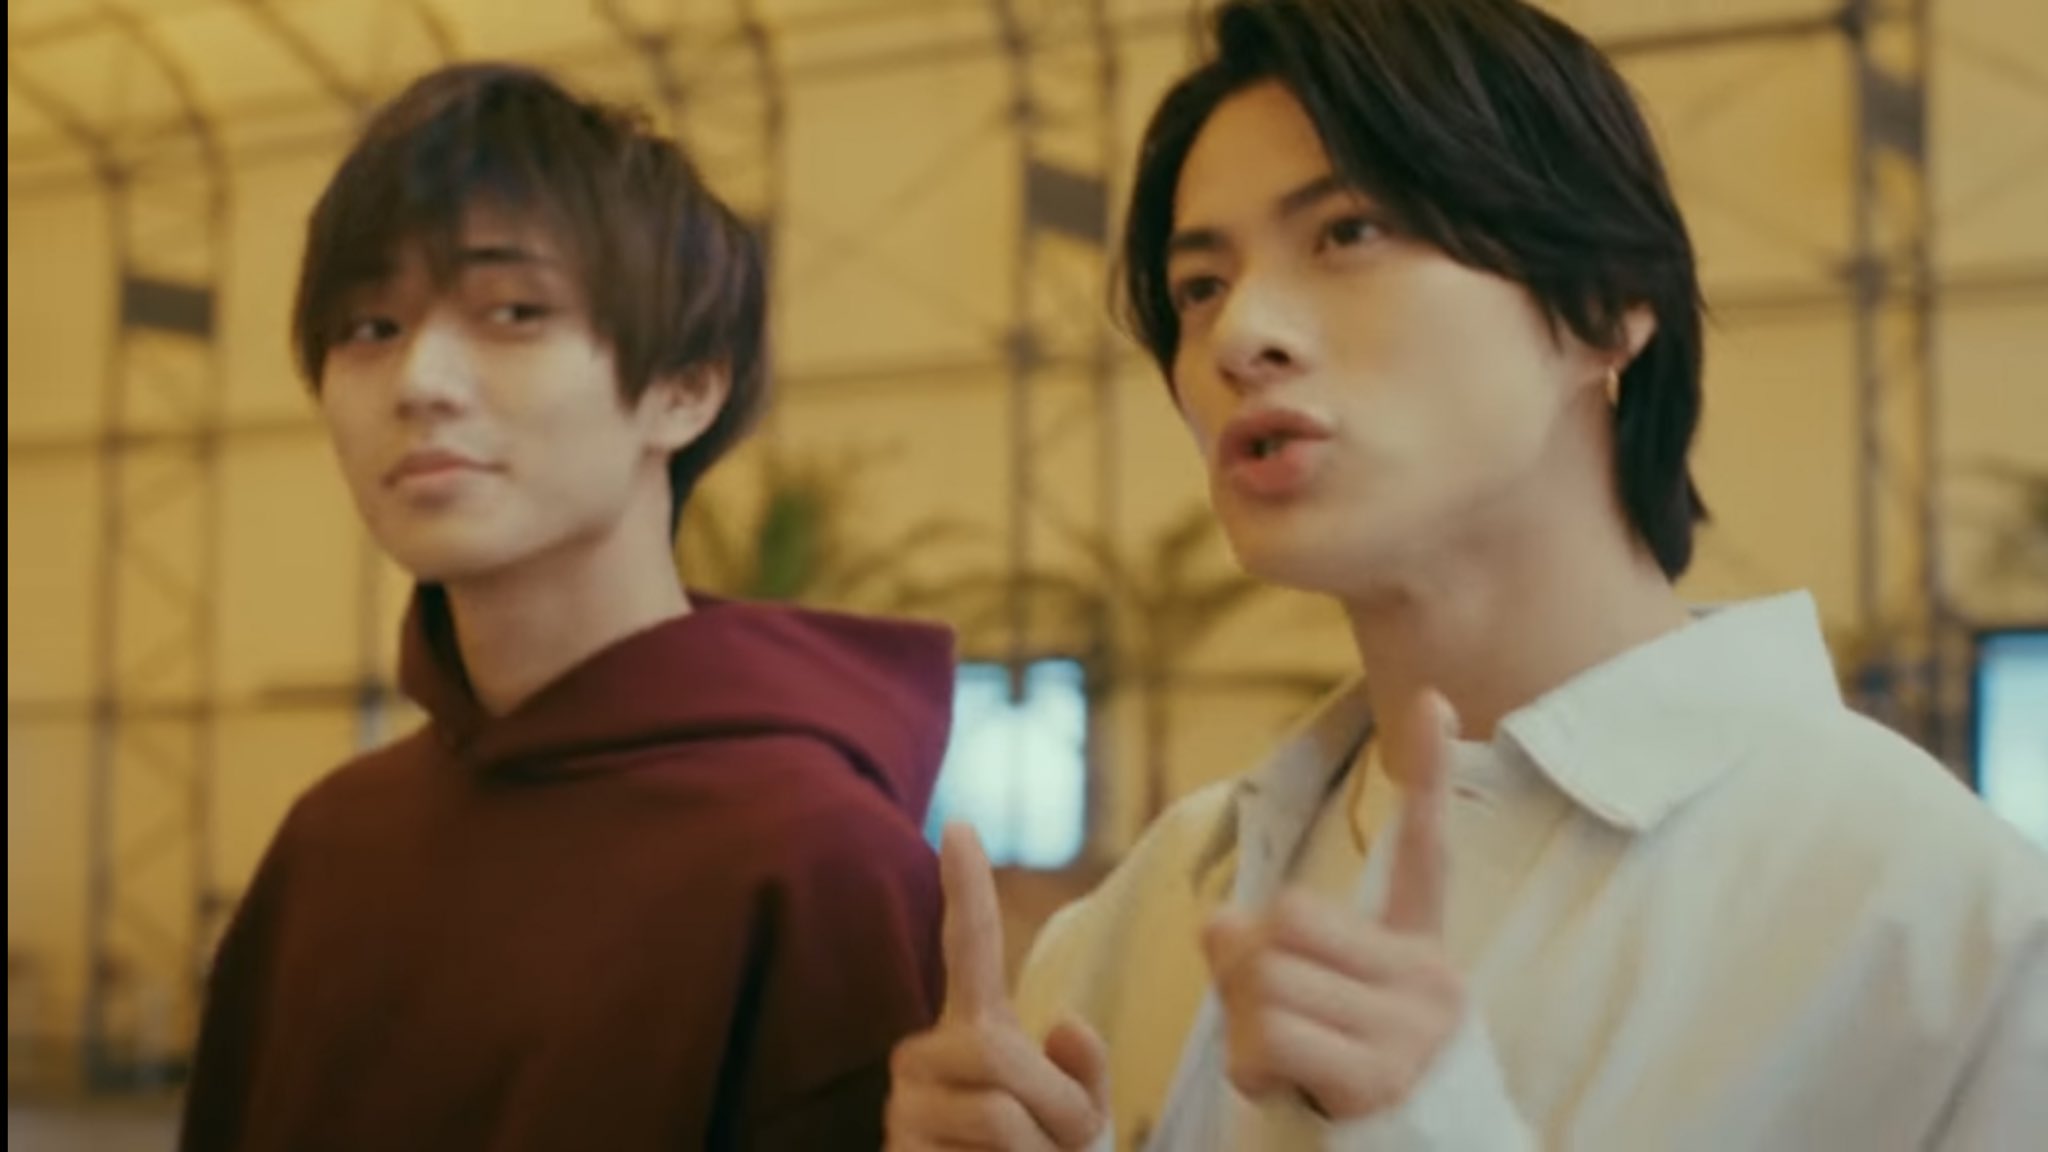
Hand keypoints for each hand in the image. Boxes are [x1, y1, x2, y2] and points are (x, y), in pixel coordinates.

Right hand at [885, 824, 1110, 1149]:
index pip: (967, 947)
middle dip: (1058, 1109)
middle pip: (1002, 1053)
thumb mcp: (1076, 1119)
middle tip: (1060, 1150)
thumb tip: (1062, 1025)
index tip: (959, 825)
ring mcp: (903, 1107)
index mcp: (972, 1032)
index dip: (965, 888)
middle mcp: (923, 1057)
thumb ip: (1082, 1071)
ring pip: (996, 1112)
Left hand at [1202, 689, 1463, 1120]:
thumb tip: (1218, 923)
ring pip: (1266, 979)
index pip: (1426, 851)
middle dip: (1252, 970)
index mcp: (1419, 955)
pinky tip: (1285, 1088)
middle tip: (1277, 1024)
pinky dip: (1251, 1067)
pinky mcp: (1382, 1075)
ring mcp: (1410, 1030)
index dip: (1426, 775)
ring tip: (1288, 1065)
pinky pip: (1270, 1035)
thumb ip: (1268, 959)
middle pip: (1287, 918)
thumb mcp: (1316, 1015)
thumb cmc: (1356, 1092)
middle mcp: (1427, 981)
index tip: (1435, 699)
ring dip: (1245, 1029)